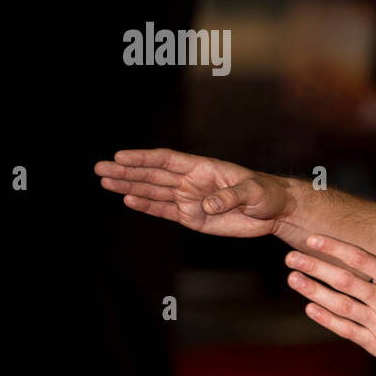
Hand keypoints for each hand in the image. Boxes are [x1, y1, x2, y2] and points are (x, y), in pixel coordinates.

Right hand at [95, 148, 292, 238]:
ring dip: (130, 187)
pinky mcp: (193, 218)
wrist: (275, 213)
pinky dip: (146, 206)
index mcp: (203, 168)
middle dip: (126, 171)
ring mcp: (190, 199)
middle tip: (100, 168)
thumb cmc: (267, 195)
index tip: (120, 156)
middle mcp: (192, 182)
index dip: (143, 158)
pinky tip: (128, 200)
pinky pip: (165, 211)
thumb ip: (230, 197)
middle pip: (153, 175)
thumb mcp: (254, 193)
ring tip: (105, 182)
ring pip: (154, 192)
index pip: (167, 161)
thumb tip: (206, 205)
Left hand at [285, 206, 375, 372]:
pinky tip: (311, 308)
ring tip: (293, 278)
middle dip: (314, 266)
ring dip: (313, 290)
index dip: (332, 247)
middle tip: (291, 256)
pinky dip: (326, 319)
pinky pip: (346, 330)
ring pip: (339, 305)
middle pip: (342, 280)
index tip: (312, 239)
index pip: (359, 258)